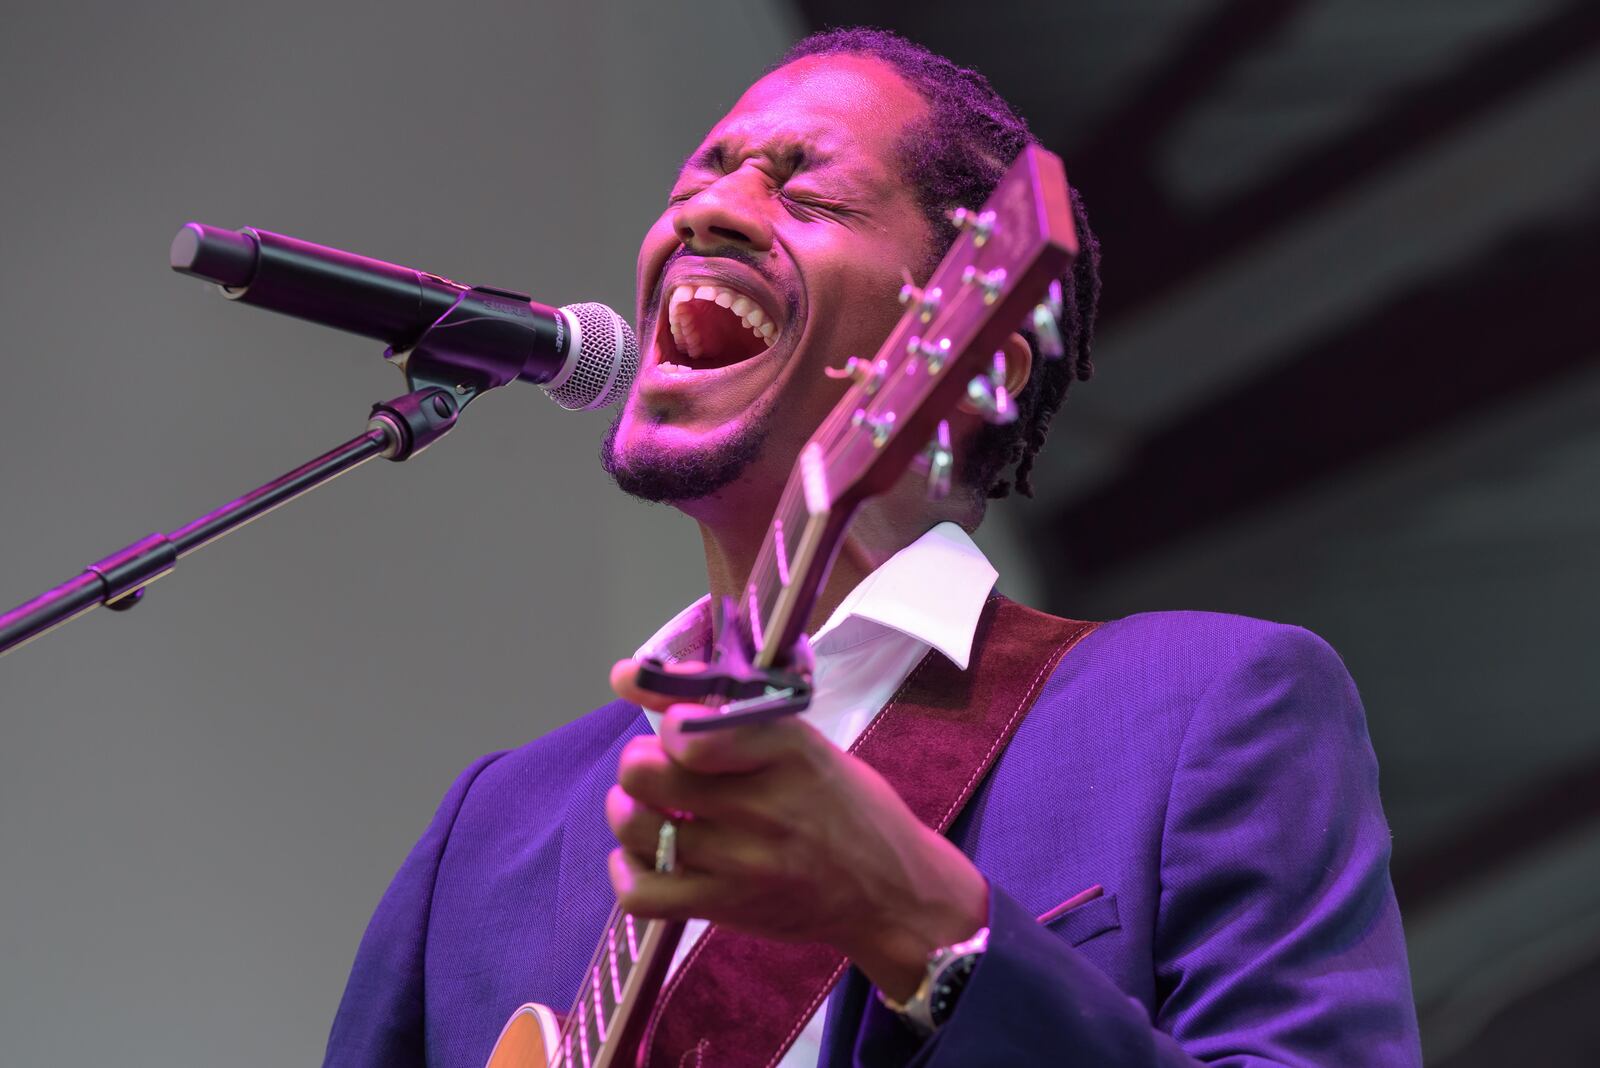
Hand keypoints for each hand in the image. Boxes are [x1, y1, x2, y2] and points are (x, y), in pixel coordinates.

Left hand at [606, 659, 988, 999]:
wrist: (893, 893)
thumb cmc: (847, 807)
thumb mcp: (804, 745)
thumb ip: (724, 711)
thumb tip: (629, 675)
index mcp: (787, 750)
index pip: (693, 728)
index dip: (667, 720)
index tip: (676, 726)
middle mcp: (762, 804)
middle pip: (648, 772)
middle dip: (640, 761)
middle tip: (658, 766)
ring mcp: (743, 862)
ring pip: (637, 826)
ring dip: (627, 810)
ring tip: (645, 807)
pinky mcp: (728, 908)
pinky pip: (643, 893)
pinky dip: (626, 872)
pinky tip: (643, 856)